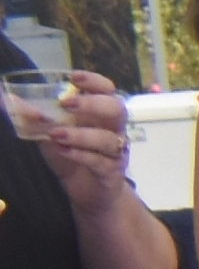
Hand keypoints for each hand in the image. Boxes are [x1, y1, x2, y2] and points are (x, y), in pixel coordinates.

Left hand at [13, 70, 127, 177]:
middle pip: (116, 110)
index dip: (95, 82)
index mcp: (100, 114)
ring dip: (81, 135)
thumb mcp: (49, 133)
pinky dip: (81, 155)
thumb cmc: (71, 156)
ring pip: (108, 139)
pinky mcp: (112, 172)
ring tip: (56, 134)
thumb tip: (10, 100)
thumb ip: (35, 118)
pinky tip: (62, 150)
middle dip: (93, 104)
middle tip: (67, 104)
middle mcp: (113, 129)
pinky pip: (100, 162)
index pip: (107, 91)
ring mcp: (115, 151)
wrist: (87, 191)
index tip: (73, 77)